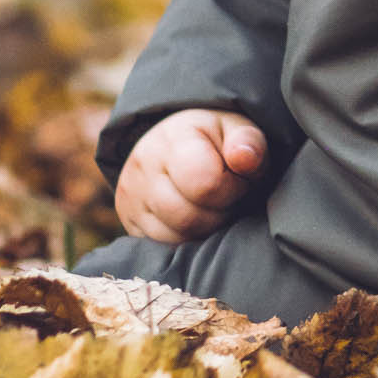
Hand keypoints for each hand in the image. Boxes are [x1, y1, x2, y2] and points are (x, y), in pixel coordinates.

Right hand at [113, 108, 267, 242]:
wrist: (172, 143)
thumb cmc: (213, 140)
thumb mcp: (236, 129)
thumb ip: (248, 142)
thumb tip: (245, 160)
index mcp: (173, 139)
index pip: (206, 184)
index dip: (233, 188)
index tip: (239, 178)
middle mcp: (143, 167)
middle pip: (189, 217)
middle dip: (220, 212)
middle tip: (228, 196)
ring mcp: (130, 197)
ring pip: (176, 236)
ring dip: (205, 228)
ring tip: (213, 205)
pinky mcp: (128, 222)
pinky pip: (162, 248)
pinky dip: (186, 239)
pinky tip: (196, 217)